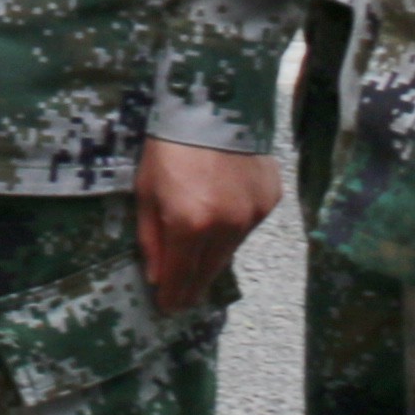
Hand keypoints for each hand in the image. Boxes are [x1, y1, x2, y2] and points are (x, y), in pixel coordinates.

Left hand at [135, 139, 279, 313]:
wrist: (213, 106)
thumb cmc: (168, 146)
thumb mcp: (146, 191)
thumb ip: (151, 237)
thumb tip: (157, 276)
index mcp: (189, 224)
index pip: (181, 274)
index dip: (174, 294)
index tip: (168, 308)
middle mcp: (226, 226)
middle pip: (209, 269)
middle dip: (194, 286)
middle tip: (184, 300)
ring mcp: (252, 215)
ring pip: (230, 250)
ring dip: (213, 258)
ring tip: (200, 267)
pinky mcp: (269, 200)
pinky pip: (247, 225)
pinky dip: (233, 228)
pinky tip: (221, 221)